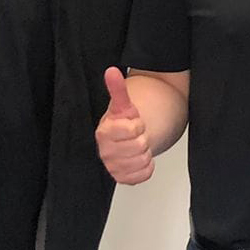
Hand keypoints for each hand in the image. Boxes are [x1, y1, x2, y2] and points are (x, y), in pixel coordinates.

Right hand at [96, 67, 153, 184]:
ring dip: (145, 152)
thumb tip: (111, 71)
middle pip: (139, 146)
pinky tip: (139, 158)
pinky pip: (144, 174)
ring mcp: (112, 166)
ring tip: (137, 146)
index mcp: (103, 132)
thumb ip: (118, 89)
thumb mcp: (124, 104)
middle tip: (137, 136)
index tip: (134, 123)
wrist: (126, 141)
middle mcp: (104, 151)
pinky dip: (147, 166)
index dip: (138, 125)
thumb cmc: (123, 123)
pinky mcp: (121, 178)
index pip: (131, 129)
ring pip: (143, 161)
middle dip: (143, 139)